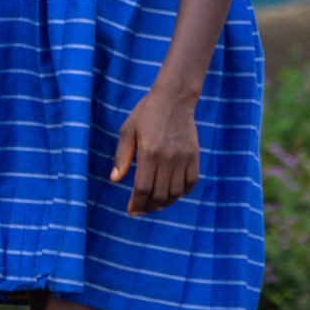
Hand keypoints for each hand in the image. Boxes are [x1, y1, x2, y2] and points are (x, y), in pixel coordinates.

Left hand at [112, 83, 200, 215]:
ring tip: (154, 204)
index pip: (143, 188)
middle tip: (141, 210)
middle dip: (148, 207)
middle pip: (159, 195)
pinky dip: (181, 193)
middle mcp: (168, 158)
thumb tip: (115, 180)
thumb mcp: (127, 130)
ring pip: (175, 192)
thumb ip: (122, 157)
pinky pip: (190, 183)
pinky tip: (171, 193)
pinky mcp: (194, 156)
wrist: (174, 98)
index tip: (131, 211)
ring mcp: (184, 157)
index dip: (136, 203)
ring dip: (164, 203)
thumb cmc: (146, 113)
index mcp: (149, 152)